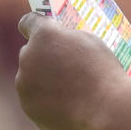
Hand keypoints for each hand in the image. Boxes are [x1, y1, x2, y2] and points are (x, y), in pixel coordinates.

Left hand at [16, 12, 127, 129]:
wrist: (105, 107)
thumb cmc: (103, 71)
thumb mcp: (90, 42)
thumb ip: (66, 40)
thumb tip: (57, 44)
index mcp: (45, 35)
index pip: (28, 22)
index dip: (35, 25)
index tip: (42, 30)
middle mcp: (28, 56)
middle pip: (30, 52)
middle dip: (44, 57)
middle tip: (67, 66)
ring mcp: (25, 83)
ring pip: (30, 77)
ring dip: (44, 80)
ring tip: (72, 89)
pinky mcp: (28, 106)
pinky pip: (35, 99)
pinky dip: (47, 101)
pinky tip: (69, 104)